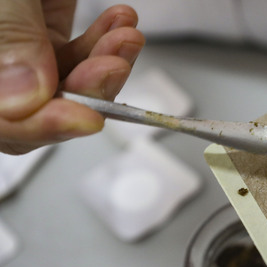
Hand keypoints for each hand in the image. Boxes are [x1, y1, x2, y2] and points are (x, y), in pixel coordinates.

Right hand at [0, 1, 144, 153]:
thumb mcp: (3, 0)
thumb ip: (12, 41)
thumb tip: (25, 100)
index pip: (6, 125)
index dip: (46, 127)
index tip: (88, 119)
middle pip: (43, 108)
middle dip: (89, 92)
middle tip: (114, 65)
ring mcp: (21, 52)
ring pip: (70, 81)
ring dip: (107, 63)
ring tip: (127, 36)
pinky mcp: (42, 33)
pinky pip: (78, 53)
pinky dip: (104, 42)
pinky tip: (121, 22)